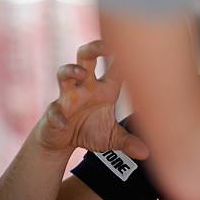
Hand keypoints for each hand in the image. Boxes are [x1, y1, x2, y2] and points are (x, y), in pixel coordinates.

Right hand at [34, 40, 148, 158]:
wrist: (61, 142)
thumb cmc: (89, 130)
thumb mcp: (112, 138)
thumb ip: (128, 142)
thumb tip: (146, 153)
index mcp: (104, 88)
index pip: (116, 68)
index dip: (124, 57)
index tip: (137, 46)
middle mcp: (86, 87)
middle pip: (86, 58)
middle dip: (93, 48)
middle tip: (105, 45)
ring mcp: (68, 97)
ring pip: (65, 74)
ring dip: (71, 71)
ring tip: (81, 73)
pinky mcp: (53, 112)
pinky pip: (53, 110)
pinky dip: (58, 116)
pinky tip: (64, 123)